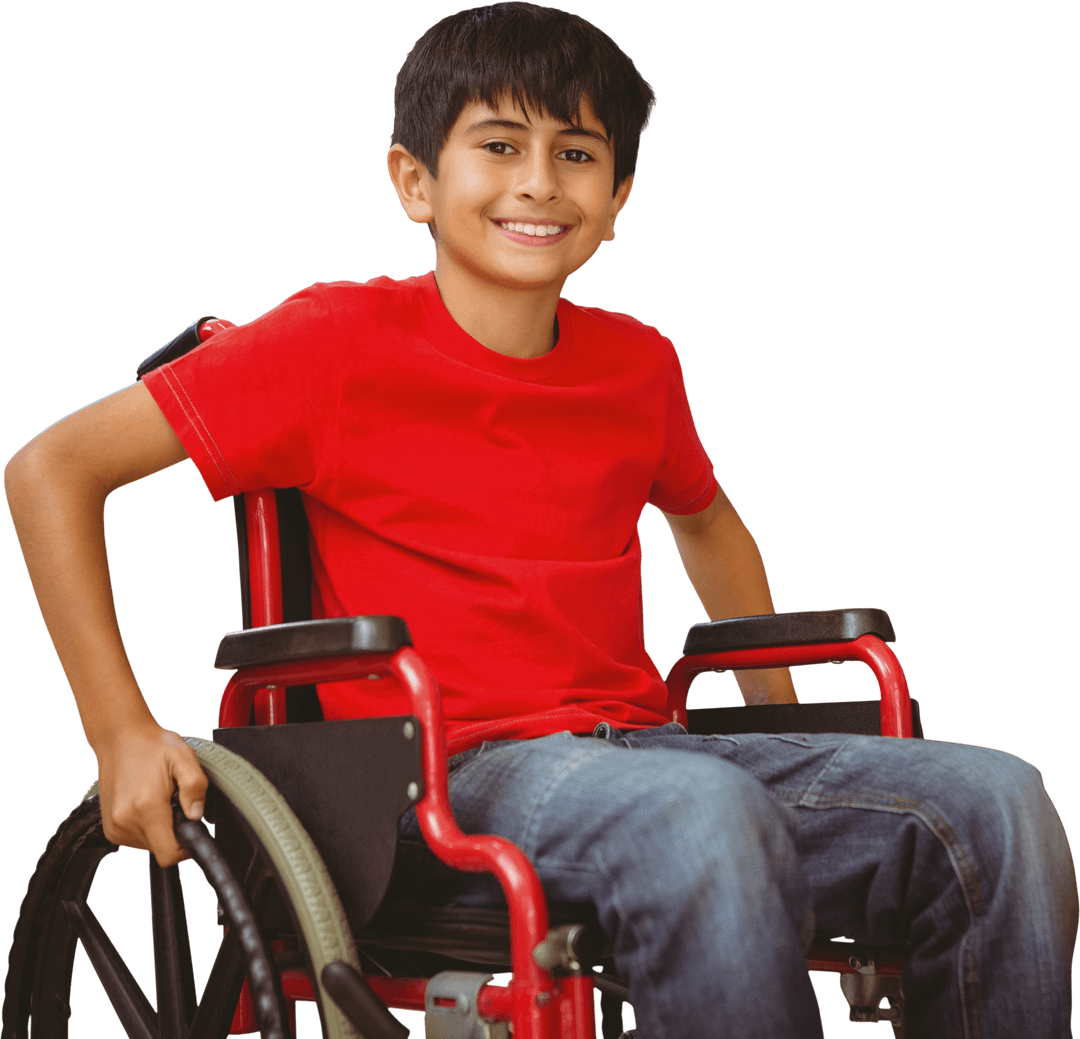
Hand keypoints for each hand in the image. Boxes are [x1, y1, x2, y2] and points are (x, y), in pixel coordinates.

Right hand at [95, 723, 208, 866]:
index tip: (191, 827)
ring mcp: (114, 826)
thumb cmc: (151, 746)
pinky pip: (135, 839)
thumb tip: (197, 815)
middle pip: (160, 849)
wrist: (120, 738)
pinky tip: (147, 804)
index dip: (186, 847)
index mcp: (146, 807)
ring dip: (160, 829)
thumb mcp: (184, 758)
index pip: (169, 853)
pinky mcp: (109, 828)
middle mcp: (125, 821)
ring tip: (159, 799)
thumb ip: (196, 787)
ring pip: (149, 846)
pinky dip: (146, 827)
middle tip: (174, 803)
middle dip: (173, 831)